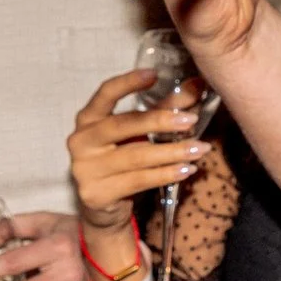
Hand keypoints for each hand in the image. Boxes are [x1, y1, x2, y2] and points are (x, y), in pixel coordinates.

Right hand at [68, 68, 210, 237]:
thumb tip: (197, 85)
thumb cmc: (121, 158)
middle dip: (160, 121)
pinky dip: (165, 174)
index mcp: (88, 118)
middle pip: (124, 125)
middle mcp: (81, 141)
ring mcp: (85, 169)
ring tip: (199, 149)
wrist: (102, 206)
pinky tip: (186, 170)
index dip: (128, 82)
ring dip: (172, 152)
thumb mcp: (138, 132)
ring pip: (136, 156)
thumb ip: (163, 109)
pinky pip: (138, 180)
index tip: (154, 75)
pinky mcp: (96, 194)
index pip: (105, 93)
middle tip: (190, 120)